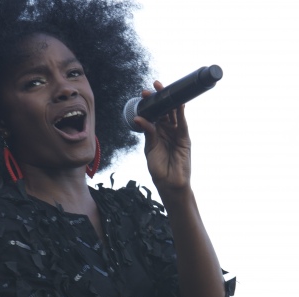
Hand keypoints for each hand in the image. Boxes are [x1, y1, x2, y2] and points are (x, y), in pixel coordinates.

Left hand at [134, 80, 191, 195]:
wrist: (170, 183)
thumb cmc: (158, 169)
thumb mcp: (150, 148)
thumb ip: (148, 132)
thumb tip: (138, 118)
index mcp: (156, 133)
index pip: (154, 114)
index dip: (150, 104)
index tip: (144, 94)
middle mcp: (167, 131)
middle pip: (164, 111)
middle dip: (160, 99)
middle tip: (154, 87)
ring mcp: (177, 134)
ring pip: (174, 115)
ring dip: (170, 102)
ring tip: (164, 90)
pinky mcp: (185, 139)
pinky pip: (183, 124)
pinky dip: (181, 114)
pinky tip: (179, 104)